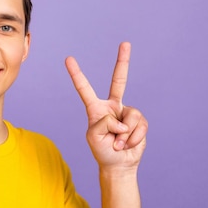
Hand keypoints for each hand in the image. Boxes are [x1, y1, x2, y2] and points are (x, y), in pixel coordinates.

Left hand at [65, 42, 147, 169]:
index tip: (68, 59)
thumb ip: (104, 123)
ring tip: (119, 144)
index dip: (77, 75)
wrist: (119, 164)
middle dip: (123, 61)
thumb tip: (121, 119)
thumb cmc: (102, 150)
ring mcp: (126, 112)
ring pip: (130, 115)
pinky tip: (128, 145)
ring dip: (125, 135)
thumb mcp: (94, 137)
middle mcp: (112, 106)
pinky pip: (139, 125)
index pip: (85, 89)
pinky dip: (133, 138)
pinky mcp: (139, 120)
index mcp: (95, 109)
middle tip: (125, 43)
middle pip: (119, 80)